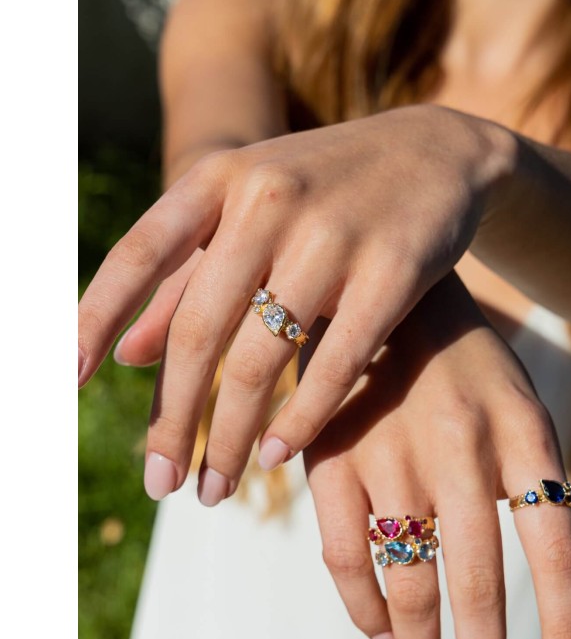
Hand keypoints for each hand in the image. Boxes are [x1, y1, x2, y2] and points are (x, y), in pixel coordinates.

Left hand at [78, 104, 512, 500]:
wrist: (436, 151)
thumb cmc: (330, 189)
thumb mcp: (251, 212)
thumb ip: (188, 277)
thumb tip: (124, 357)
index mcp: (221, 178)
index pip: (139, 255)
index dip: (95, 318)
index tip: (66, 384)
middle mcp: (267, 200)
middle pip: (198, 330)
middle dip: (172, 418)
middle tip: (159, 482)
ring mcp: (332, 235)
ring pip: (260, 357)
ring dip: (229, 435)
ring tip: (214, 487)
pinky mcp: (392, 270)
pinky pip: (333, 362)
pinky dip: (299, 418)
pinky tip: (275, 456)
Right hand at [303, 272, 570, 638]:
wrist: (387, 296)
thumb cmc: (465, 367)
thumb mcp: (517, 405)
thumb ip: (528, 485)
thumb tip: (531, 588)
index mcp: (521, 431)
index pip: (556, 547)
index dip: (565, 628)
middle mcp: (458, 448)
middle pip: (475, 583)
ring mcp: (390, 453)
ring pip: (408, 583)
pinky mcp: (332, 458)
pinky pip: (348, 559)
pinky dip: (366, 611)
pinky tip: (384, 637)